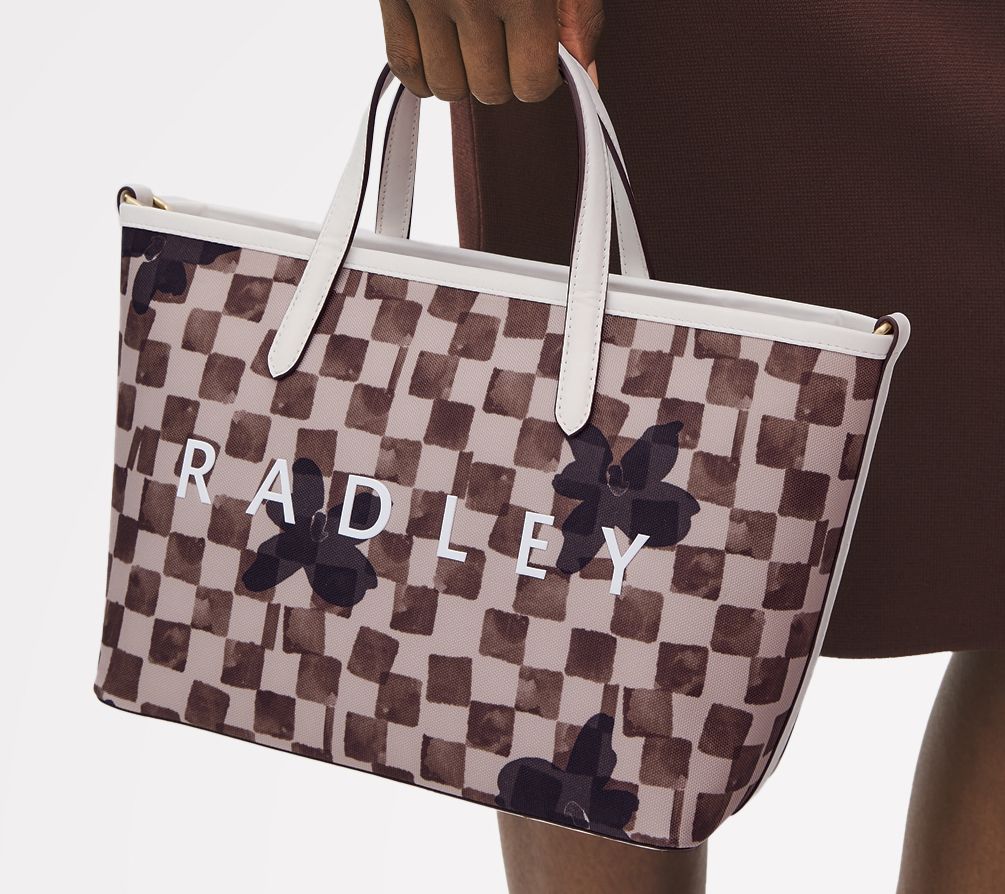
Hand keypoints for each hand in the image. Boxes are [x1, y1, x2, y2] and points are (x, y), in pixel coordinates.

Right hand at [378, 0, 603, 104]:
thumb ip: (580, 16)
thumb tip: (587, 81)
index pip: (532, 84)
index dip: (541, 78)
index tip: (540, 56)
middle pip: (489, 91)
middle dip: (503, 76)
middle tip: (506, 42)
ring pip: (447, 88)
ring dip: (464, 77)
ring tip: (474, 43)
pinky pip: (405, 67)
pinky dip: (424, 75)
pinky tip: (441, 53)